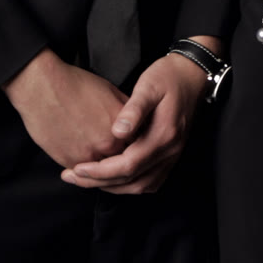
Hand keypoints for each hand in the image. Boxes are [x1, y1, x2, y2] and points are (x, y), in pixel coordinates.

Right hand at [4, 49, 128, 171]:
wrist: (43, 87)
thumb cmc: (75, 85)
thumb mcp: (111, 91)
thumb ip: (127, 112)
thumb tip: (136, 122)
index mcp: (123, 129)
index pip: (137, 148)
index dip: (133, 147)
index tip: (129, 145)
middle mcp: (108, 145)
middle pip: (120, 162)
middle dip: (119, 159)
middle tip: (111, 152)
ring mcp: (88, 156)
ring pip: (101, 172)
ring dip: (100, 166)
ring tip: (94, 154)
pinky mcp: (68, 161)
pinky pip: (81, 173)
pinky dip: (82, 168)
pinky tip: (81, 157)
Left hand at [63, 50, 209, 194]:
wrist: (191, 75)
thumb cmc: (167, 77)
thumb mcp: (149, 86)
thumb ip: (133, 110)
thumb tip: (116, 132)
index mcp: (163, 135)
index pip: (128, 165)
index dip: (100, 171)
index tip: (77, 169)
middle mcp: (169, 152)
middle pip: (132, 182)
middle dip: (99, 183)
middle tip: (72, 177)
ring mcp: (172, 156)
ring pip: (141, 186)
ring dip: (112, 187)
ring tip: (86, 179)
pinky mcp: (170, 156)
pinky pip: (149, 181)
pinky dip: (128, 185)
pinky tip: (110, 179)